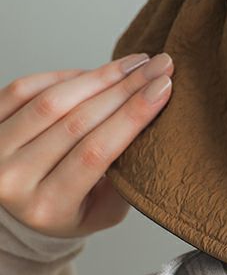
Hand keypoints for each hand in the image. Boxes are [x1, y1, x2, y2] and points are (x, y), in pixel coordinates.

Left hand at [0, 52, 173, 237]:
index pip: (96, 152)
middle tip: (160, 66)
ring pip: (53, 101)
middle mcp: (11, 180)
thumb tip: (151, 121)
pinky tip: (99, 72)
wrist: (20, 212)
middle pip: (77, 122)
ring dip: (102, 76)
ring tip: (137, 63)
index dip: (132, 115)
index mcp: (48, 208)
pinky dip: (67, 75)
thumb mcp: (104, 210)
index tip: (163, 88)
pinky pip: (27, 88)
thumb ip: (125, 179)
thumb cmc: (70, 208)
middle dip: (127, 88)